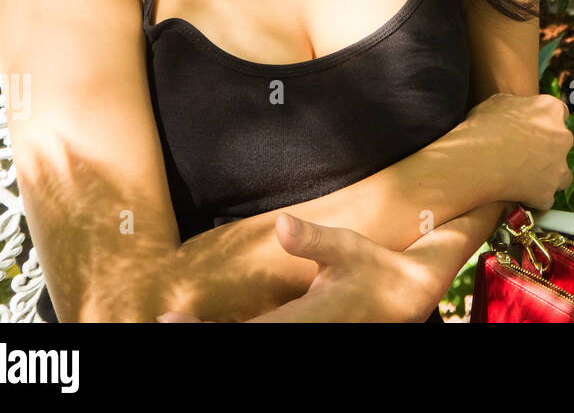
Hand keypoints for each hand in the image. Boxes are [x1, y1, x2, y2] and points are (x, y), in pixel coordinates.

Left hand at [157, 213, 440, 322]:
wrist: (410, 297)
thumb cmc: (377, 267)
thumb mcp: (349, 247)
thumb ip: (313, 239)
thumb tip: (282, 224)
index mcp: (306, 320)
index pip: (247, 334)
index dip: (203, 331)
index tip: (169, 319)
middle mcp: (303, 338)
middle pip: (244, 346)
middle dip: (200, 336)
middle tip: (163, 320)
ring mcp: (308, 343)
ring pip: (251, 348)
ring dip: (217, 335)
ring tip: (178, 322)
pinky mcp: (308, 340)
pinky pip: (266, 339)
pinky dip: (237, 333)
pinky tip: (215, 325)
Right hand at [464, 92, 573, 209]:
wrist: (474, 160)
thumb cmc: (482, 128)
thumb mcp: (497, 103)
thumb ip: (517, 105)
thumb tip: (516, 112)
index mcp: (551, 109)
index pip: (560, 113)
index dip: (544, 122)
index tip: (532, 130)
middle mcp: (562, 136)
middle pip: (562, 143)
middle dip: (547, 149)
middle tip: (523, 155)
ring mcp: (558, 167)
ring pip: (561, 173)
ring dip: (547, 175)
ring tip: (523, 178)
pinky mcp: (548, 192)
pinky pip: (545, 197)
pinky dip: (533, 198)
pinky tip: (516, 193)